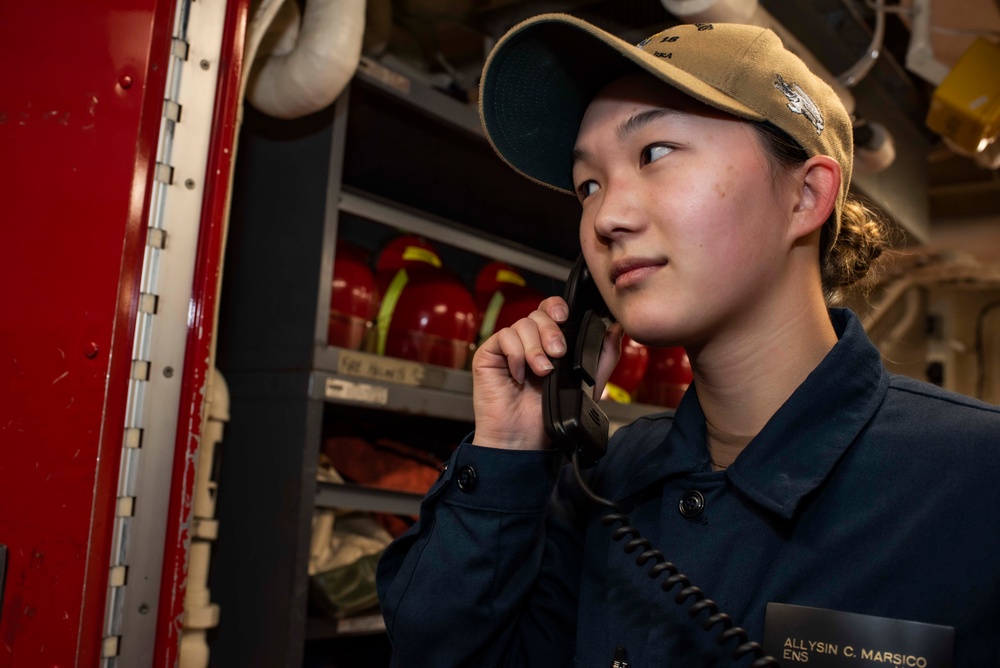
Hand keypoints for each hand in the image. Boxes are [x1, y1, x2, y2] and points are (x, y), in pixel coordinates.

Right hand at [471, 296, 622, 450]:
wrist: (523, 439)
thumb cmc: (550, 414)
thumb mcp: (586, 383)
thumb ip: (603, 356)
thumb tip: (616, 329)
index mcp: (549, 342)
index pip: (552, 310)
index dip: (558, 308)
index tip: (566, 319)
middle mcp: (528, 341)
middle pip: (539, 313)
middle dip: (552, 331)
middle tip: (558, 354)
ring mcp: (508, 347)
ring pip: (523, 324)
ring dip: (536, 348)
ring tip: (542, 372)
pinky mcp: (489, 354)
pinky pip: (504, 337)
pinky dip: (516, 355)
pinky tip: (520, 376)